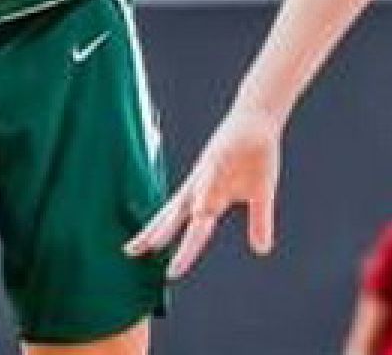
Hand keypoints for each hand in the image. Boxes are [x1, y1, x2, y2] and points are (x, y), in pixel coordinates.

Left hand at [125, 108, 280, 278]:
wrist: (258, 120)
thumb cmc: (255, 156)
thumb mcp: (261, 196)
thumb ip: (259, 223)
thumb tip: (261, 251)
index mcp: (209, 197)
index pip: (188, 228)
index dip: (178, 248)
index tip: (168, 272)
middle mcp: (201, 186)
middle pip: (173, 215)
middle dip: (154, 235)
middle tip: (130, 252)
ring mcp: (209, 171)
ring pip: (187, 200)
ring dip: (172, 221)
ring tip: (155, 242)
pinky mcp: (221, 155)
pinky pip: (211, 176)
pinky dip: (204, 192)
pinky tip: (200, 208)